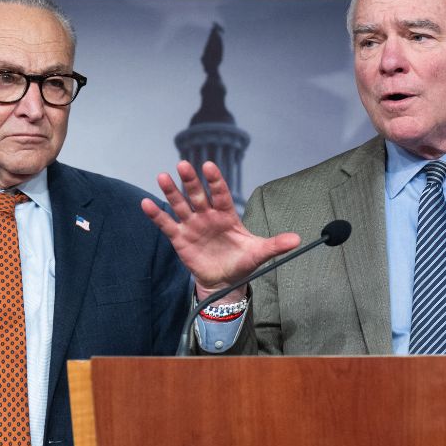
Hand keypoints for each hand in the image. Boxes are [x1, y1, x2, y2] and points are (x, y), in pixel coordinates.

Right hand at [141, 161, 299, 300]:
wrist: (224, 281)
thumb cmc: (242, 262)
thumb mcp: (260, 253)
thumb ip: (276, 244)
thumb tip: (298, 239)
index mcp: (227, 215)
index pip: (221, 194)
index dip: (215, 181)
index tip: (209, 167)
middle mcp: (208, 215)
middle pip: (198, 195)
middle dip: (191, 181)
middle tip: (184, 164)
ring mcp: (193, 225)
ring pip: (181, 205)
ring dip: (172, 192)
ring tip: (163, 177)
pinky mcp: (180, 238)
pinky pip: (167, 224)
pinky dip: (157, 214)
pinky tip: (146, 203)